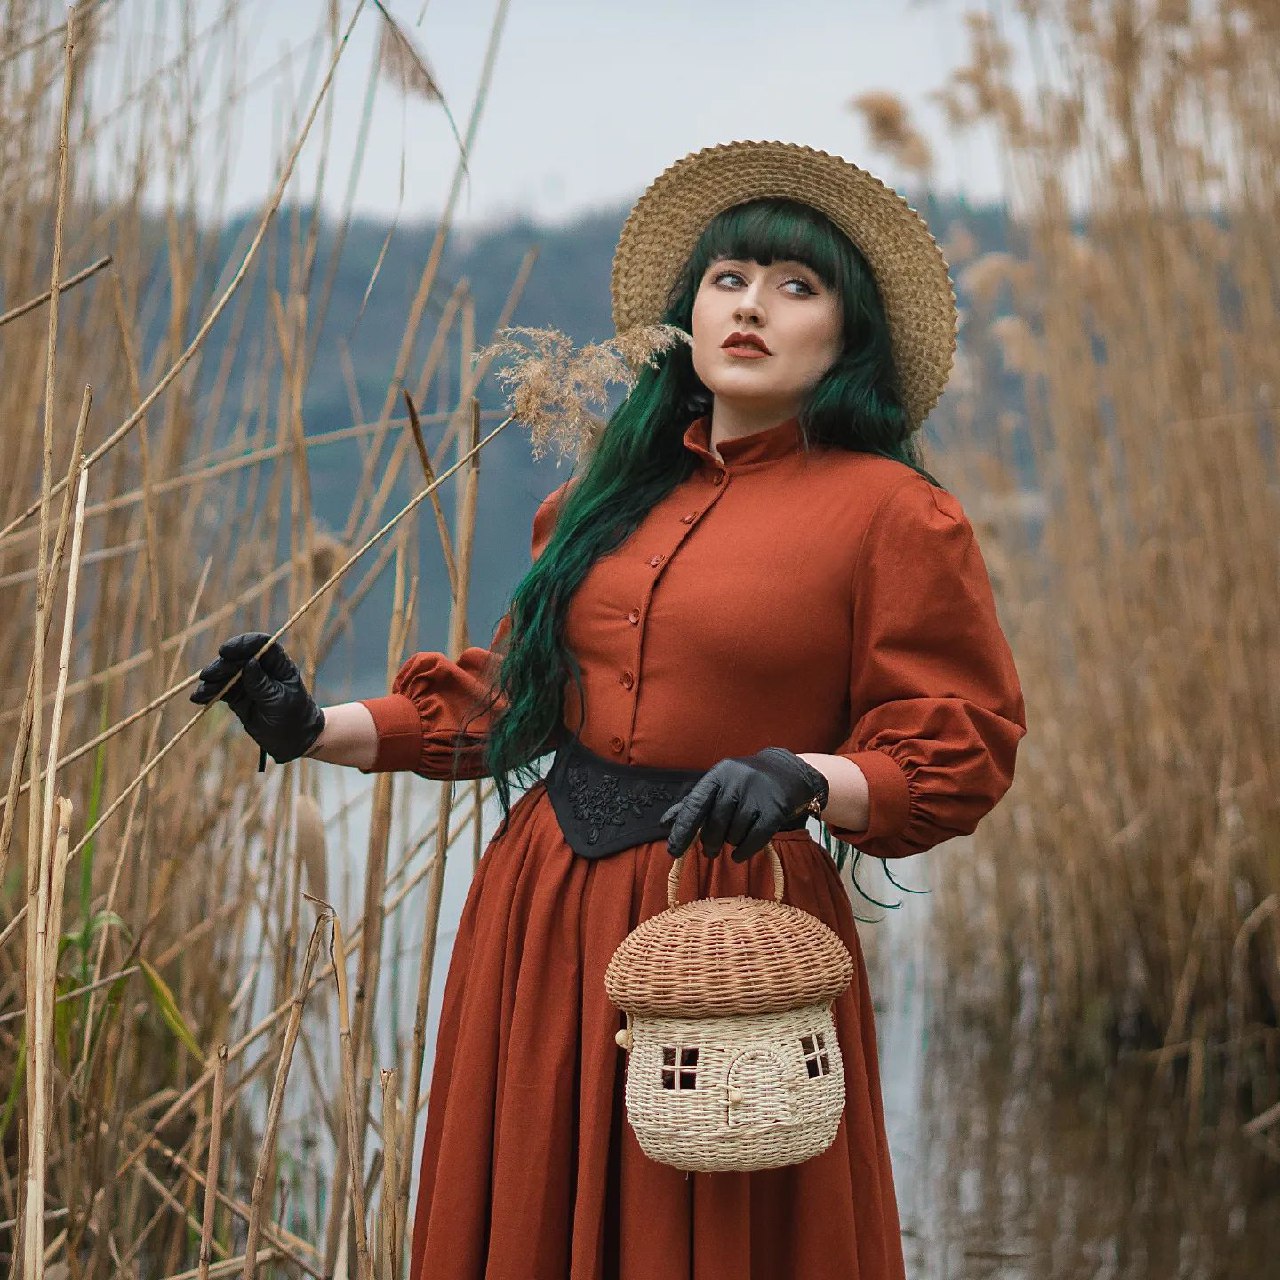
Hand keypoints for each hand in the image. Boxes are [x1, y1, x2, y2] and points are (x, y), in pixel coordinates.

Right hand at [189, 632, 324, 764]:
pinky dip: (209, 693)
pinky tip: (198, 698)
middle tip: (207, 676)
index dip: (242, 644)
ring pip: (227, 673)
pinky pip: (221, 690)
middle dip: (222, 666)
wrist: (293, 741)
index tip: (224, 652)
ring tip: (202, 692)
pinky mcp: (238, 696)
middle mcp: (262, 669)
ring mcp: (248, 682)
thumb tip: (249, 662)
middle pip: (239, 658)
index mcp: (279, 665)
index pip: (261, 645)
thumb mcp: (279, 701)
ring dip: (212, 680)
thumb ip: (262, 684)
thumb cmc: (293, 717)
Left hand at [660, 747, 829, 861]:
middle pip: (715, 823)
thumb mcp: (719, 785)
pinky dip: (744, 852)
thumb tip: (664, 823)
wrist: (787, 770)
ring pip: (734, 833)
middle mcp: (736, 782)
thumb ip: (693, 804)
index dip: (683, 829)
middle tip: (709, 850)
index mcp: (718, 775)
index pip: (695, 805)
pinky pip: (755, 839)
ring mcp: (757, 795)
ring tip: (734, 836)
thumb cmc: (745, 782)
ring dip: (731, 842)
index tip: (673, 851)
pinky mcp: (775, 809)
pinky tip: (738, 856)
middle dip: (709, 841)